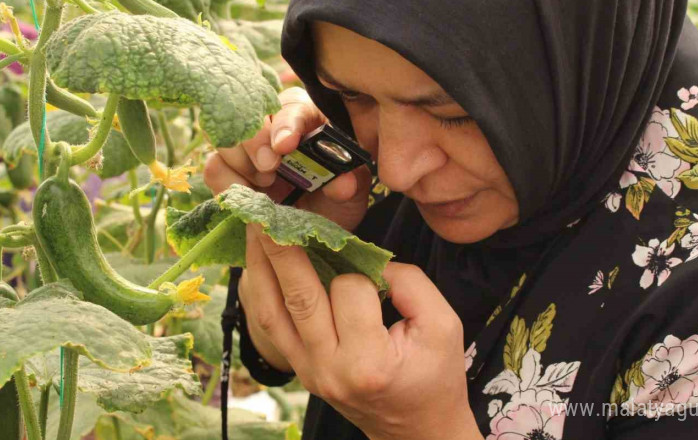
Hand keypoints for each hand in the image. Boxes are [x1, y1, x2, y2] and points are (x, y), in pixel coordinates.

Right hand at [203, 86, 371, 231]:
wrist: (317, 229)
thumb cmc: (336, 201)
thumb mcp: (352, 195)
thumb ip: (350, 185)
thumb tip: (342, 184)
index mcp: (309, 119)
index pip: (293, 106)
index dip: (287, 123)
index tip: (286, 146)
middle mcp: (274, 125)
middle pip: (250, 114)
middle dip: (256, 142)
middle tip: (269, 171)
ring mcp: (248, 147)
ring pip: (226, 138)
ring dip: (242, 164)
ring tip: (266, 187)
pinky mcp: (228, 170)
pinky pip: (214, 167)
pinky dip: (228, 184)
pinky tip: (251, 199)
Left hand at [243, 224, 481, 439]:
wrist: (418, 430)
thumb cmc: (436, 377)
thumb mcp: (444, 325)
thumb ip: (410, 283)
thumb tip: (367, 257)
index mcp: (369, 361)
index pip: (351, 291)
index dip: (361, 268)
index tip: (374, 266)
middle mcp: (331, 370)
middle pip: (299, 299)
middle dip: (281, 250)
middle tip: (266, 213)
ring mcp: (310, 374)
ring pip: (274, 313)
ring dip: (261, 268)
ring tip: (254, 230)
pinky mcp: (301, 371)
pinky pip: (272, 328)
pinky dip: (262, 293)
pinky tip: (258, 265)